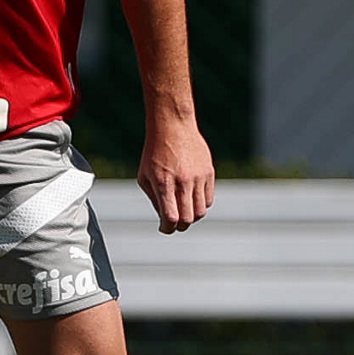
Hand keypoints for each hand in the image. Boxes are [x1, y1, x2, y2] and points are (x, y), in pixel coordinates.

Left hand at [137, 119, 214, 233]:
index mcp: (164, 183)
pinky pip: (209, 199)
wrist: (172, 126)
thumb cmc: (154, 152)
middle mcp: (183, 182)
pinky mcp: (209, 173)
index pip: (171, 218)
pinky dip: (201, 204)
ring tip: (183, 211)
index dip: (167, 228)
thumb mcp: (144, 176)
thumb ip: (154, 199)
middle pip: (187, 219)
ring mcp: (198, 177)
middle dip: (179, 226)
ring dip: (191, 217)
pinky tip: (191, 199)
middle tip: (174, 223)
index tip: (164, 227)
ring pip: (201, 212)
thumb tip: (165, 219)